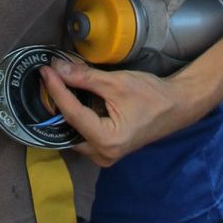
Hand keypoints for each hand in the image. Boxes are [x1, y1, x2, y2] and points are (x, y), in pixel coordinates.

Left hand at [38, 58, 198, 167]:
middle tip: (47, 77)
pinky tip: (70, 96)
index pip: (72, 113)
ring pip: (73, 132)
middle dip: (56, 102)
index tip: (45, 70)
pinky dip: (75, 114)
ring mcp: (104, 155)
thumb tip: (57, 68)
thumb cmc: (151, 95)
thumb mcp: (116, 82)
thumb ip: (85, 77)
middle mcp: (102, 155)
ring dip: (64, 108)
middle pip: (68, 127)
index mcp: (107, 141)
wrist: (176, 106)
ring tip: (55, 84)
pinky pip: (82, 133)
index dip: (56, 90)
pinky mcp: (106, 149)